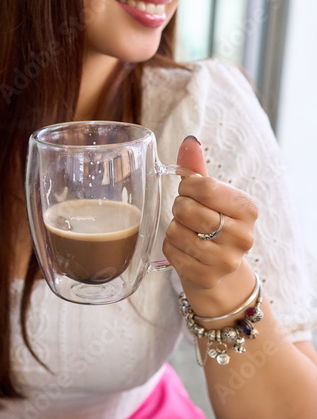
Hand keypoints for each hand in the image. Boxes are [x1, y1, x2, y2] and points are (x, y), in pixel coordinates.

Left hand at [162, 136, 257, 307]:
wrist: (217, 268)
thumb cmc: (211, 224)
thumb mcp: (210, 196)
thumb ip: (197, 168)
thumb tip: (189, 141)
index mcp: (247, 209)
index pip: (206, 187)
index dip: (187, 187)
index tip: (189, 192)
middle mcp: (243, 236)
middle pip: (188, 209)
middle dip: (179, 208)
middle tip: (187, 214)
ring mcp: (226, 260)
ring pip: (176, 231)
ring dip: (174, 228)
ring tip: (187, 232)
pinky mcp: (207, 277)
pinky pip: (171, 251)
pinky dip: (170, 247)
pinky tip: (184, 248)